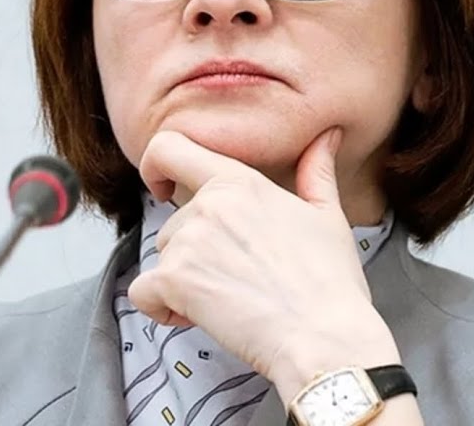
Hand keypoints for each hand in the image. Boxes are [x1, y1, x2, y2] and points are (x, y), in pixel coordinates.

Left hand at [126, 127, 400, 398]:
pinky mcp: (175, 280)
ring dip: (184, 281)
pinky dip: (162, 308)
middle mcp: (209, 204)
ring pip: (162, 258)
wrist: (324, 336)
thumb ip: (316, 172)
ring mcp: (188, 241)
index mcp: (240, 181)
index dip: (156, 167)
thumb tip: (326, 137)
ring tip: (229, 298)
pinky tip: (198, 316)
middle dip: (193, 252)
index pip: (169, 148)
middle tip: (235, 276)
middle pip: (172, 223)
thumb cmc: (330, 284)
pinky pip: (143, 292)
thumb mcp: (328, 217)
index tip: (163, 189)